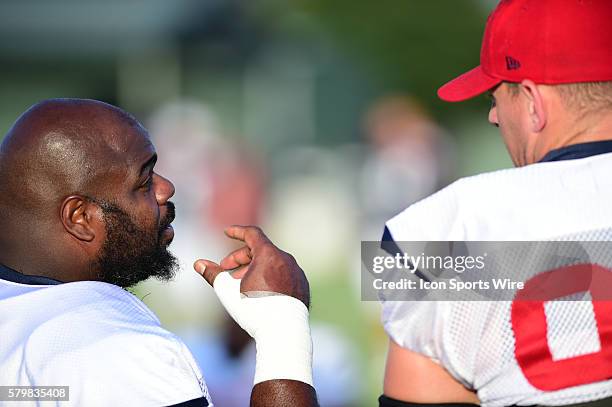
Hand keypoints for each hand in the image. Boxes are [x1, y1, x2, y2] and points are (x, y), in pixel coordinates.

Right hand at [194, 225, 309, 307]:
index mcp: (269, 254)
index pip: (251, 234)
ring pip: (272, 263)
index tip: (227, 232)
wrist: (283, 333)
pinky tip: (260, 291)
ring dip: (255, 268)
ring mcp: (296, 272)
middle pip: (260, 250)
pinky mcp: (302, 285)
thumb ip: (213, 274)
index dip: (237, 232)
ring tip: (241, 284)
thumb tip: (198, 263)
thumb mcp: (228, 291)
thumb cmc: (254, 310)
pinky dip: (270, 277)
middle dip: (240, 258)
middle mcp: (286, 259)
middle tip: (226, 270)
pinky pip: (284, 274)